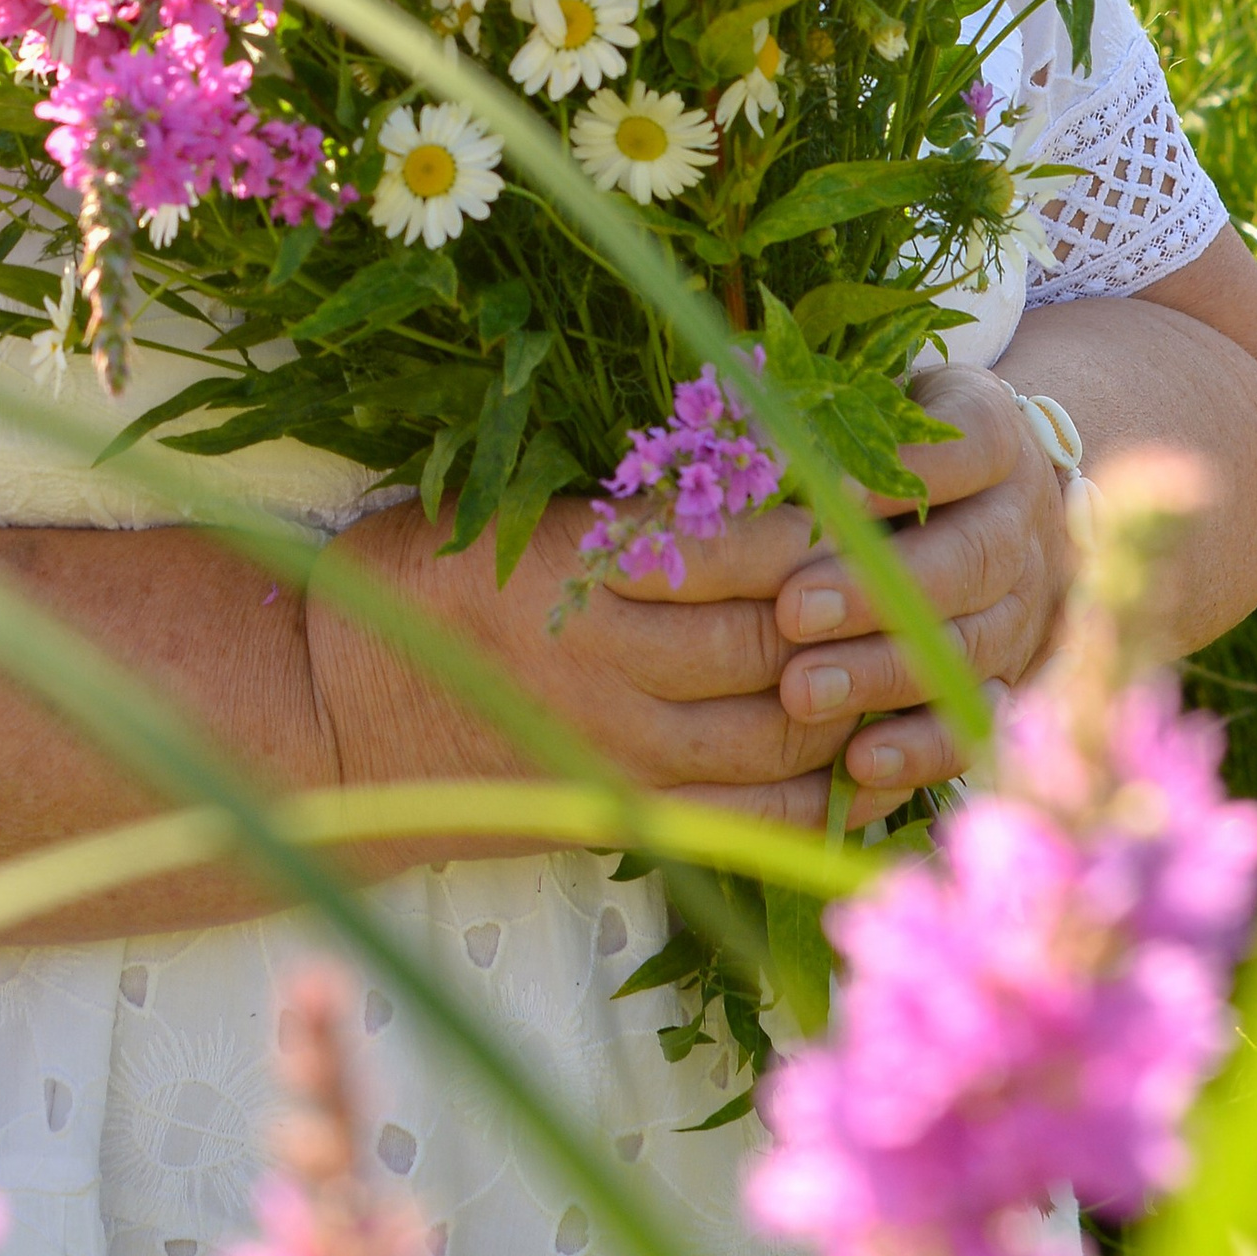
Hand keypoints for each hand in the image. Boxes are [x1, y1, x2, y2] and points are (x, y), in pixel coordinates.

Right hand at [311, 366, 1073, 832]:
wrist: (336, 713)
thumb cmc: (416, 572)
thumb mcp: (500, 500)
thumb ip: (615, 488)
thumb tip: (747, 439)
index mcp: (576, 565)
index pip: (736, 544)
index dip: (819, 519)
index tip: (875, 483)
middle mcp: (605, 664)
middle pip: (774, 642)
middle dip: (855, 611)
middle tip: (920, 565)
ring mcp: (617, 749)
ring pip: (778, 734)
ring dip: (849, 698)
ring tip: (901, 652)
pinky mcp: (622, 811)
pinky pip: (752, 816)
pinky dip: (817, 788)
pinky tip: (854, 749)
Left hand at [764, 363, 1075, 805]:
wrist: (995, 492)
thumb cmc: (897, 435)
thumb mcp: (880, 398)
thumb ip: (830, 414)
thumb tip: (743, 434)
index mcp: (995, 437)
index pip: (970, 444)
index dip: (907, 468)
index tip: (826, 490)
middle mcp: (1024, 523)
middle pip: (970, 558)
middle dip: (878, 590)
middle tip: (792, 611)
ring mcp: (1027, 605)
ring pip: (969, 646)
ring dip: (883, 673)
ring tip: (799, 691)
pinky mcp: (1013, 675)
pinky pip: (976, 720)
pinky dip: (921, 747)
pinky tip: (859, 764)